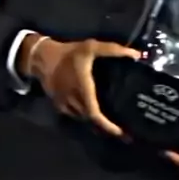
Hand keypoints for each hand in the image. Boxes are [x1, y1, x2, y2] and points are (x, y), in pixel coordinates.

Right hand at [18, 34, 139, 136]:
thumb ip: (113, 50)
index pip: (96, 115)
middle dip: (106, 126)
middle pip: (91, 120)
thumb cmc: (69, 54)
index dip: (108, 126)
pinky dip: (85, 115)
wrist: (42, 58)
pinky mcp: (59, 105)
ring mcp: (65, 106)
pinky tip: (93, 110)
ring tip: (111, 120)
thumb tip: (136, 54)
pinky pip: (75, 114)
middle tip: (123, 128)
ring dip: (95, 121)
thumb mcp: (91, 47)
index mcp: (83, 91)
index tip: (120, 132)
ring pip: (83, 118)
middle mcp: (74, 102)